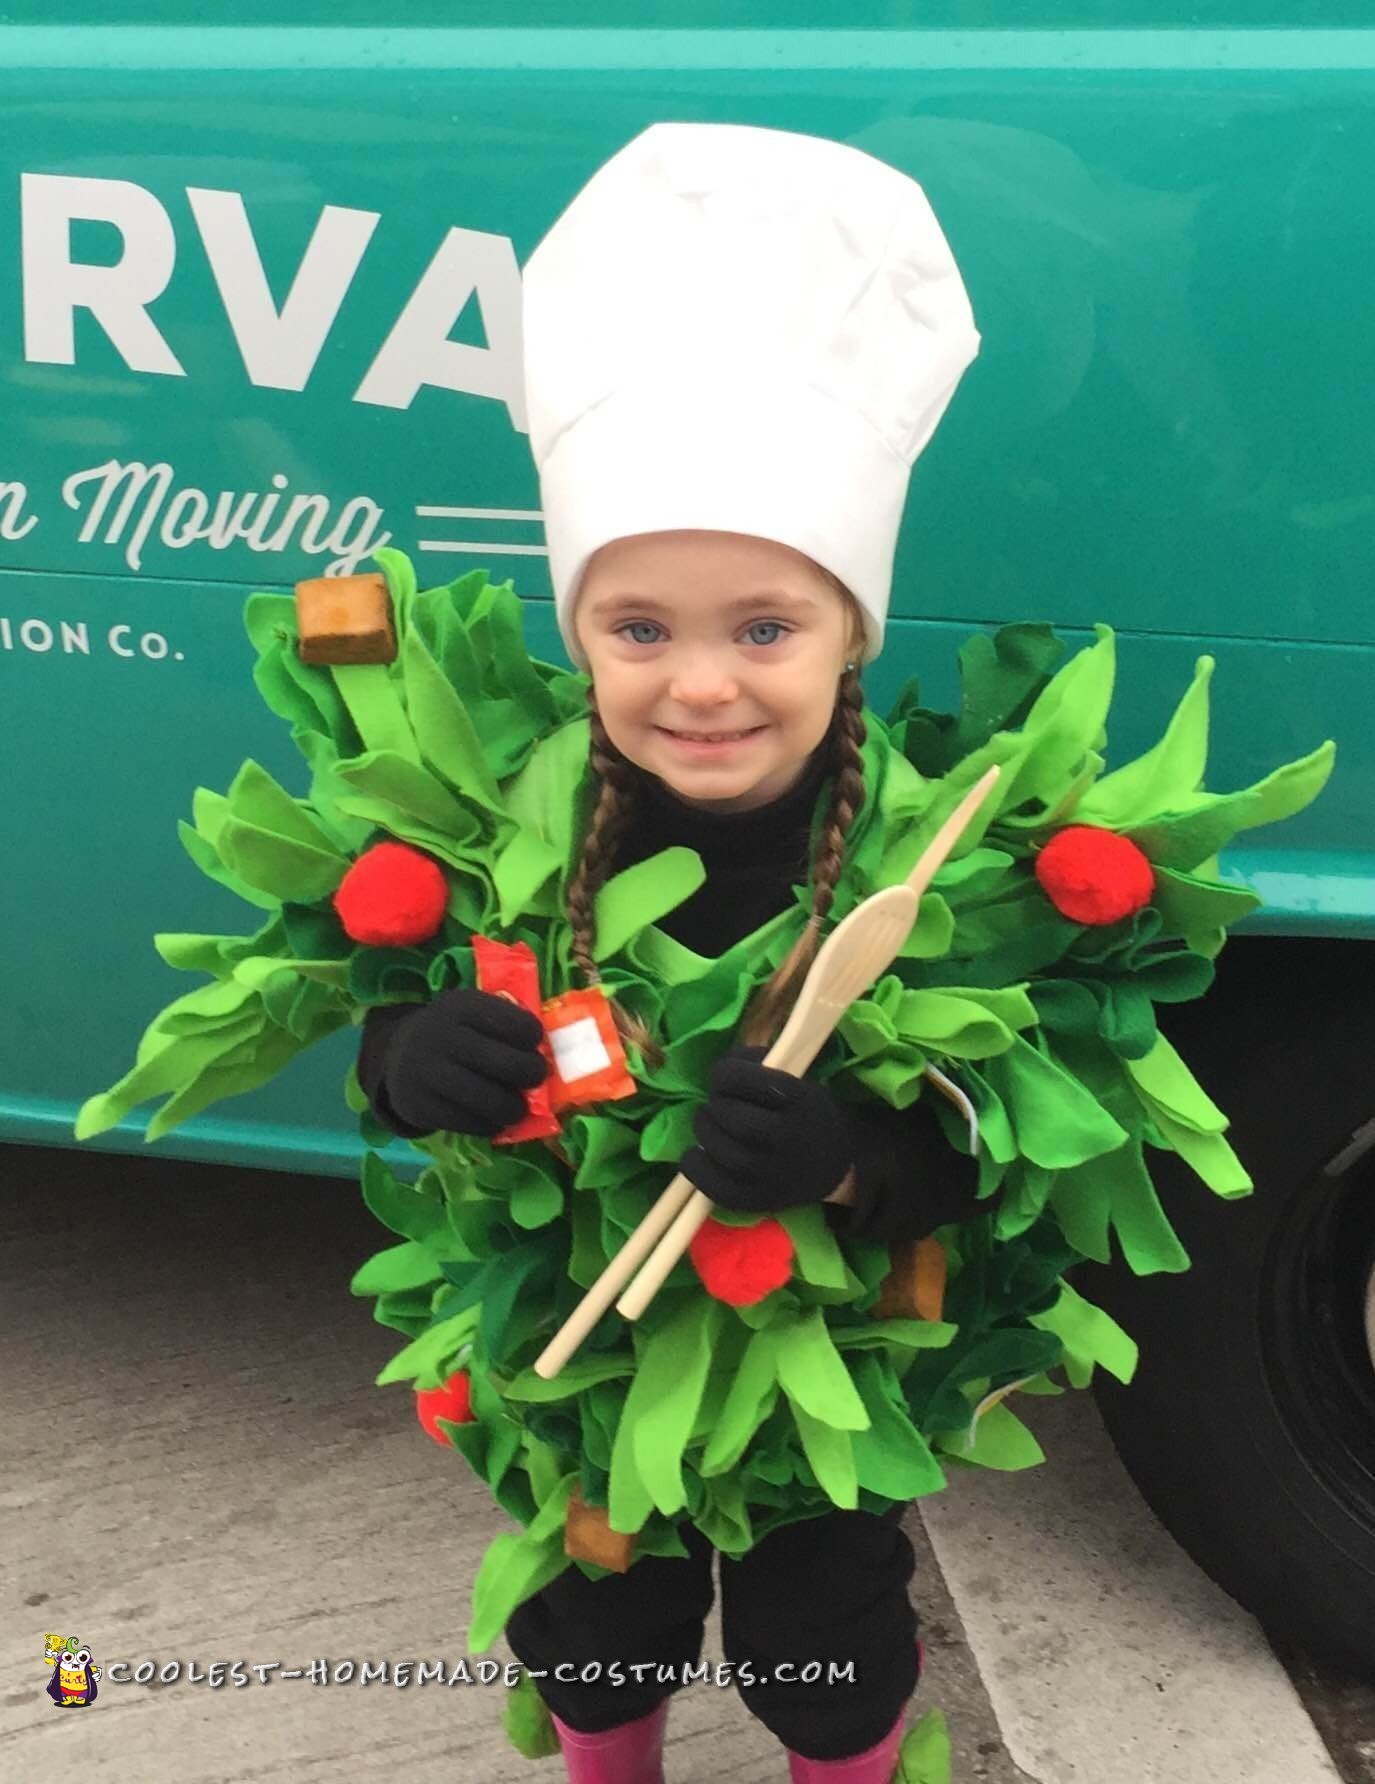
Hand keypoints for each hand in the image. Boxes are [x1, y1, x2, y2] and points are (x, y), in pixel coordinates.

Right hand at [381, 986, 548, 1137]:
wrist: (398, 1055)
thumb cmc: (453, 1034)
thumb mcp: (472, 1014)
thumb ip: (504, 1024)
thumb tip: (550, 1053)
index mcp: (460, 1007)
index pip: (512, 1022)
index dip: (532, 1035)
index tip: (536, 1042)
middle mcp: (441, 1036)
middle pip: (504, 1063)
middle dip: (531, 1074)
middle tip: (536, 1077)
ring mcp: (428, 1072)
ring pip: (487, 1099)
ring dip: (514, 1107)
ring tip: (518, 1107)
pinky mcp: (420, 1105)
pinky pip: (468, 1122)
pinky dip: (489, 1125)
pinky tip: (494, 1119)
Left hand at [680, 1043, 855, 1215]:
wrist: (835, 1161)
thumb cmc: (805, 1111)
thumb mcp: (797, 1077)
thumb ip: (757, 1064)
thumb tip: (719, 1072)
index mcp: (801, 1101)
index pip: (751, 1082)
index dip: (725, 1074)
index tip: (722, 1076)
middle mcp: (790, 1140)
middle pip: (735, 1120)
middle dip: (716, 1105)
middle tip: (717, 1103)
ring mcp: (775, 1175)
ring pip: (725, 1153)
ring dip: (705, 1132)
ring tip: (709, 1124)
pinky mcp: (760, 1201)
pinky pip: (718, 1189)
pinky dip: (697, 1170)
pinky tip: (696, 1153)